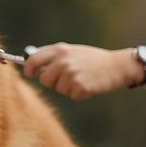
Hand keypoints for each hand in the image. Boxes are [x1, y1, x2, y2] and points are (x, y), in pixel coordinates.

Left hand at [22, 43, 137, 99]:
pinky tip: (89, 84)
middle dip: (52, 82)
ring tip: (82, 78)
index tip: (29, 73)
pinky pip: (72, 96)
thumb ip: (54, 56)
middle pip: (44, 80)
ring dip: (68, 88)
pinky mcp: (80, 87)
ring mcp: (71, 74)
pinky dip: (79, 93)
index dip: (28, 68)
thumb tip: (31, 64)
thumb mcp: (73, 51)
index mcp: (61, 50)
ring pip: (58, 89)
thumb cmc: (93, 60)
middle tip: (67, 78)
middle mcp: (64, 61)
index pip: (34, 59)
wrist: (117, 66)